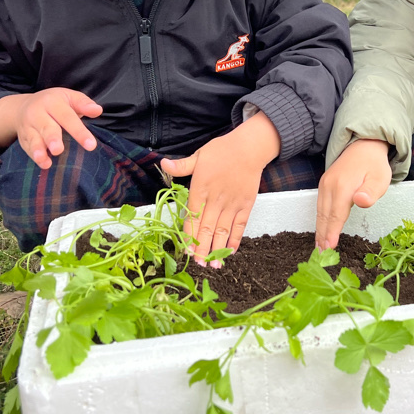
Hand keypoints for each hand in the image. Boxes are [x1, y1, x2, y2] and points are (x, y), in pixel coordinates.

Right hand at [0, 89, 102, 167]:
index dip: (79, 131)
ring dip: (38, 150)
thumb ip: (83, 104)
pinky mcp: (23, 139)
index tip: (91, 145)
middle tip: (58, 150)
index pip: (67, 117)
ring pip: (33, 139)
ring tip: (45, 161)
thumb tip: (97, 110)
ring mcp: (28, 127)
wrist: (22, 106)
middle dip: (52, 139)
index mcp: (52, 102)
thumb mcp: (69, 97)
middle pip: (46, 128)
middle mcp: (37, 114)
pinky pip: (27, 148)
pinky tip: (44, 164)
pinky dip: (34, 156)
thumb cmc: (54, 103)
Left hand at [161, 111, 279, 265]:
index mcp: (201, 190)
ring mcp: (232, 204)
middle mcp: (216, 200)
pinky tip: (231, 251)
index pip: (192, 218)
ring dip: (219, 249)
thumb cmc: (222, 151)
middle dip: (203, 249)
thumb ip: (182, 166)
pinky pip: (240, 226)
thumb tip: (164, 164)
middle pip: (207, 229)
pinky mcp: (245, 205)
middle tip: (199, 265)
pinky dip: (236, 239)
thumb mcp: (199, 156)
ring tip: (215, 265)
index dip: (189, 237)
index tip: (186, 252)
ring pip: (223, 231)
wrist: (249, 148)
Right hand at [315, 139, 391, 250]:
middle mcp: (330, 186)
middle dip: (322, 236)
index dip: (331, 233)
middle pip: (324, 216)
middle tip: (321, 256)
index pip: (336, 215)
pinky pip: (320, 206)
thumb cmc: (374, 165)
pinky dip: (320, 220)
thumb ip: (371, 192)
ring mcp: (325, 184)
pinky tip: (321, 230)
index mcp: (343, 187)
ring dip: (319, 230)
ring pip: (320, 212)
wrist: (364, 146)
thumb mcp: (380, 178)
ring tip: (319, 248)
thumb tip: (360, 201)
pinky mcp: (324, 184)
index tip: (328, 249)